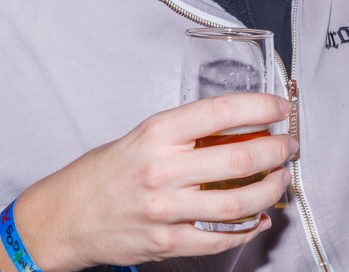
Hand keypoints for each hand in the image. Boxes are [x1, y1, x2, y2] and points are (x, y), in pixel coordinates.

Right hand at [0, 93, 294, 271]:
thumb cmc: (102, 173)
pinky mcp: (165, 243)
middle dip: (277, 151)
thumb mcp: (142, 137)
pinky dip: (248, 228)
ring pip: (237, 202)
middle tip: (288, 147)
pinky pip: (219, 238)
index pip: (221, 112)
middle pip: (239, 159)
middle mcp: (161, 170)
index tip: (279, 107)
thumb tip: (241, 129)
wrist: (60, 219)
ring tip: (280, 180)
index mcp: (156, 133)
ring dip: (270, 190)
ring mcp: (164, 210)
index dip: (260, 107)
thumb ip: (187, 133)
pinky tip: (259, 217)